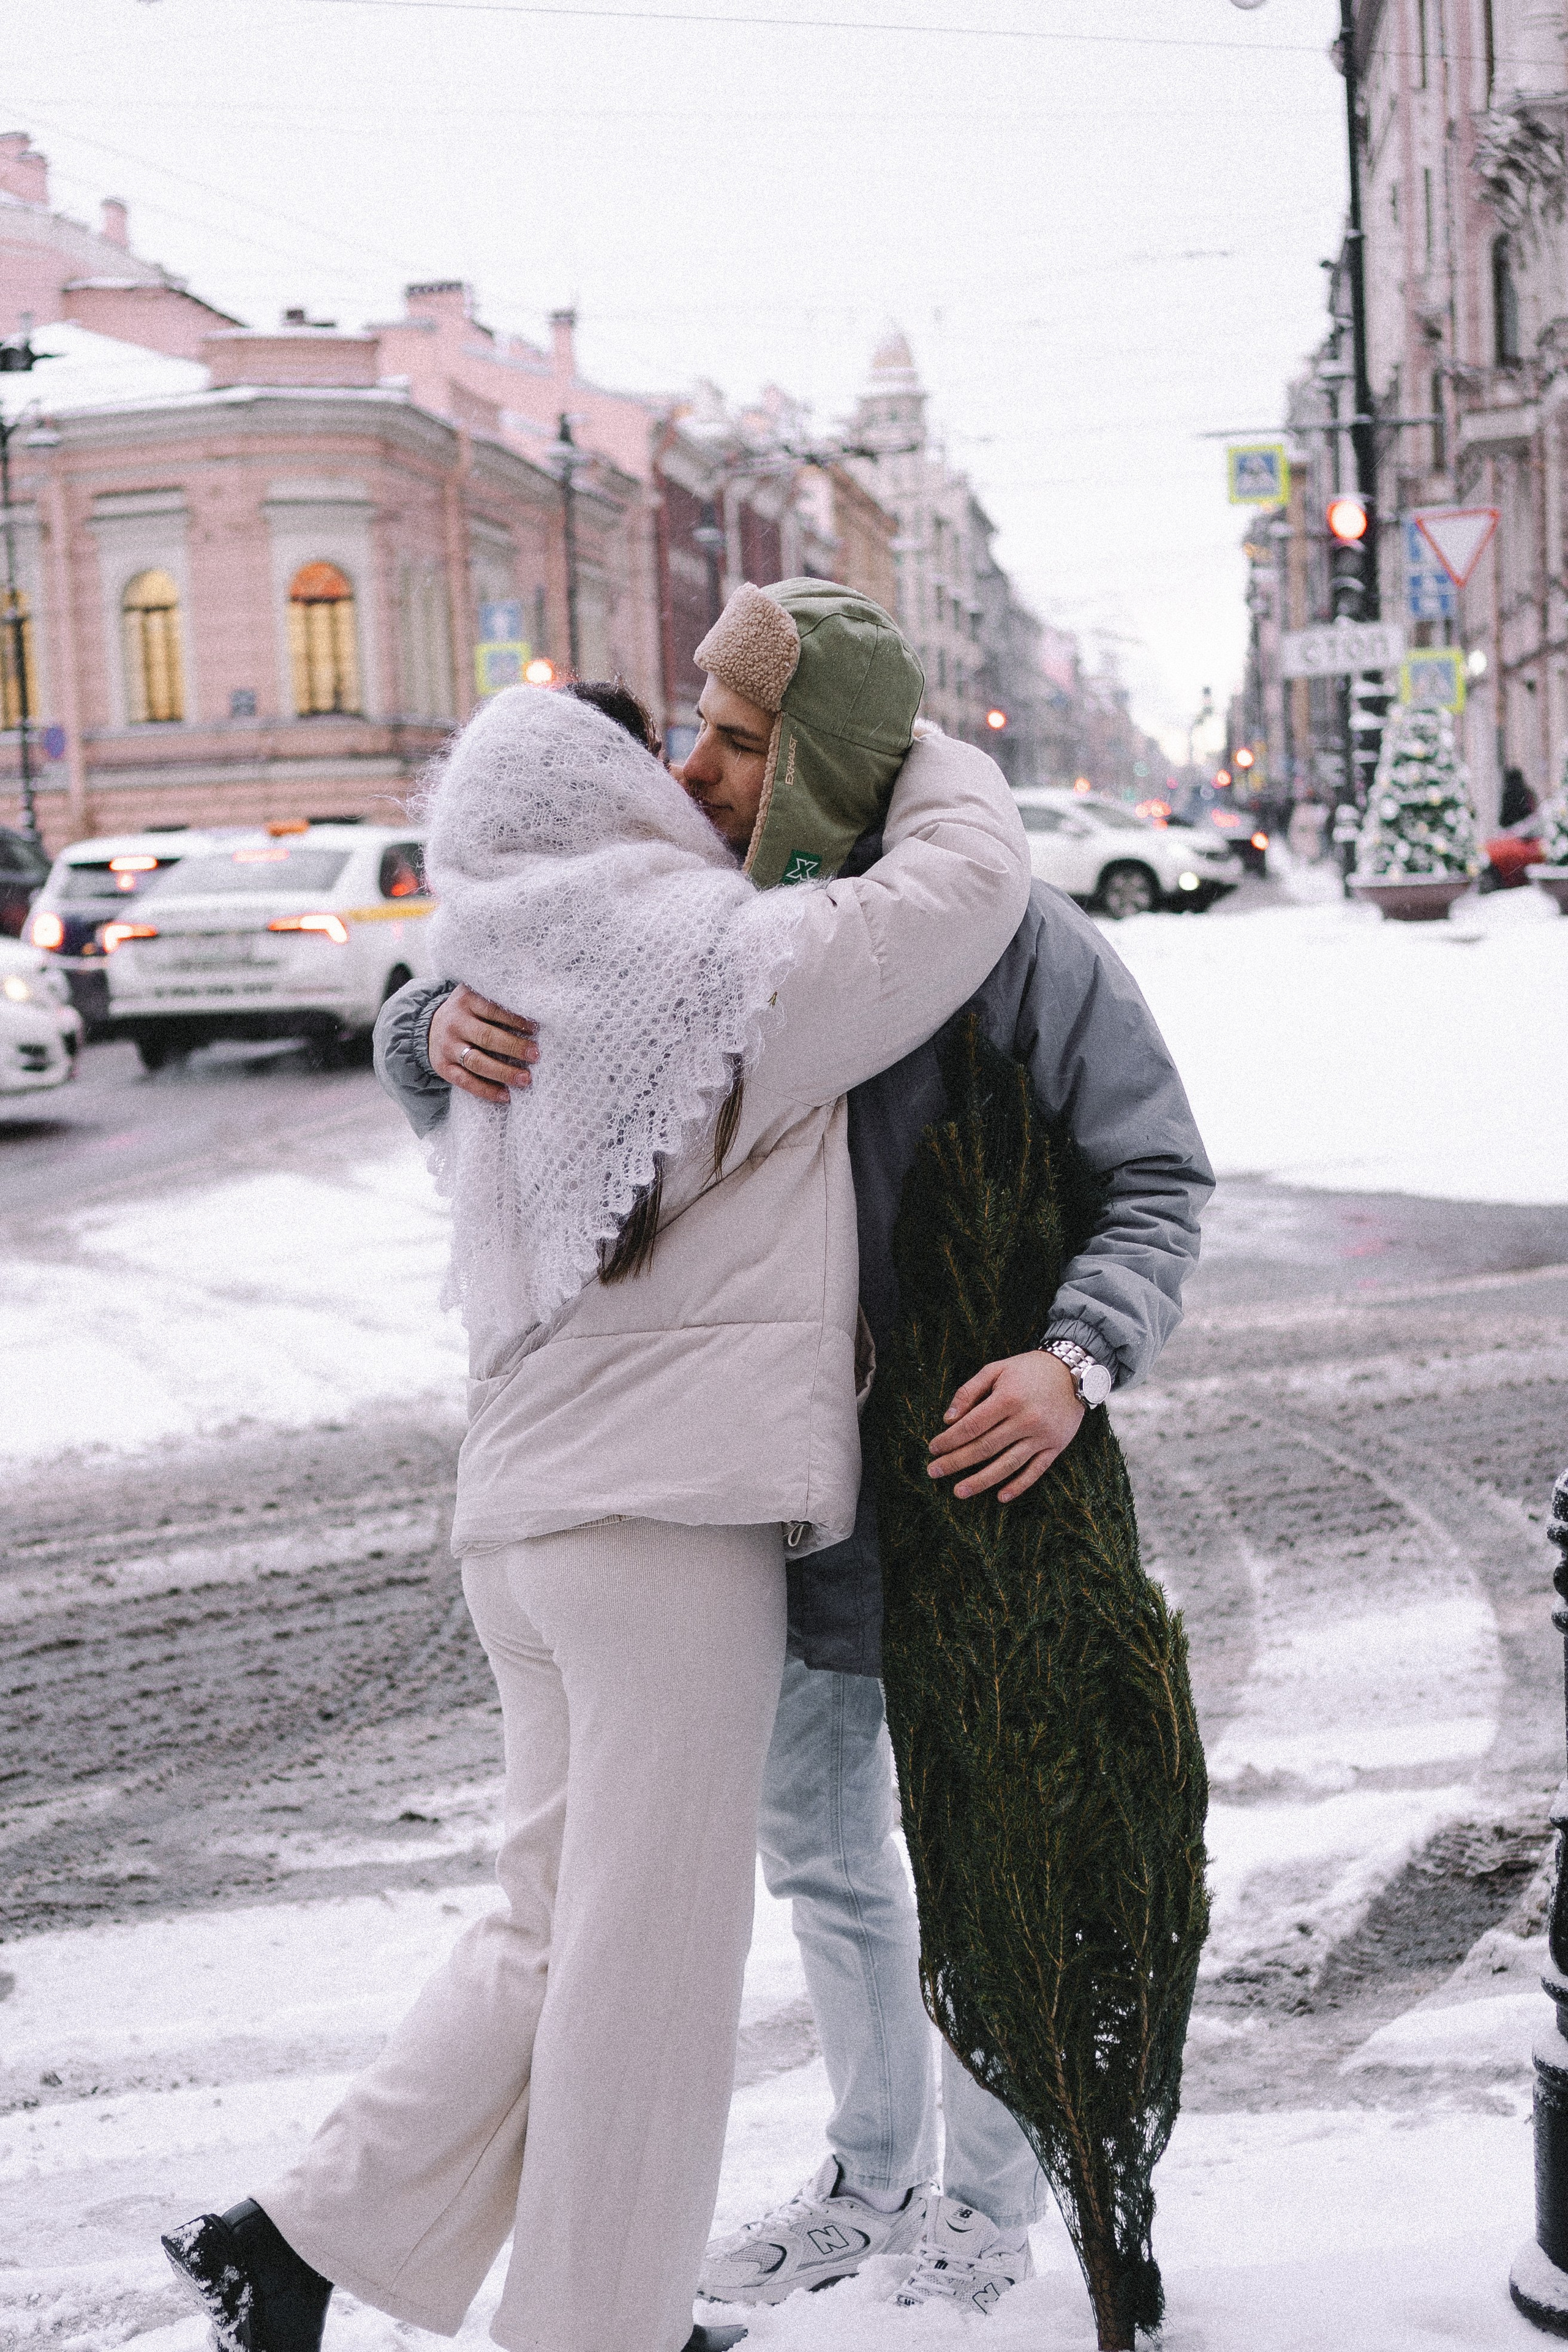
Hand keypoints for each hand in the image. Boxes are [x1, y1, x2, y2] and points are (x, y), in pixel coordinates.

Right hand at [428, 986, 538, 1105]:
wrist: (429, 1026)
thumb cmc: (467, 1012)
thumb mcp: (476, 996)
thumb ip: (499, 1000)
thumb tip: (536, 1014)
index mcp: (466, 1000)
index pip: (493, 1009)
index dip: (515, 1019)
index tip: (535, 1029)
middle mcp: (455, 1022)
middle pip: (486, 1037)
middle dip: (513, 1047)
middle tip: (536, 1055)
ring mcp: (447, 1046)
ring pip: (477, 1062)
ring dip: (503, 1072)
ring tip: (525, 1079)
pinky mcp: (443, 1067)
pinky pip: (466, 1081)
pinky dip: (486, 1090)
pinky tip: (506, 1095)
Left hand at [925, 1350, 1084, 1503]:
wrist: (1074, 1371)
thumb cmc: (1028, 1370)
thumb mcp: (996, 1369)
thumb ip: (969, 1391)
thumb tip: (948, 1419)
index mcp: (1008, 1398)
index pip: (972, 1426)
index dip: (950, 1439)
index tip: (933, 1449)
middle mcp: (1025, 1419)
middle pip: (985, 1447)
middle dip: (956, 1462)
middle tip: (933, 1472)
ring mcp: (1042, 1436)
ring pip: (1007, 1464)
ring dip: (981, 1481)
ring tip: (959, 1492)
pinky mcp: (1056, 1446)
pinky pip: (1036, 1471)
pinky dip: (1018, 1486)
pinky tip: (1000, 1496)